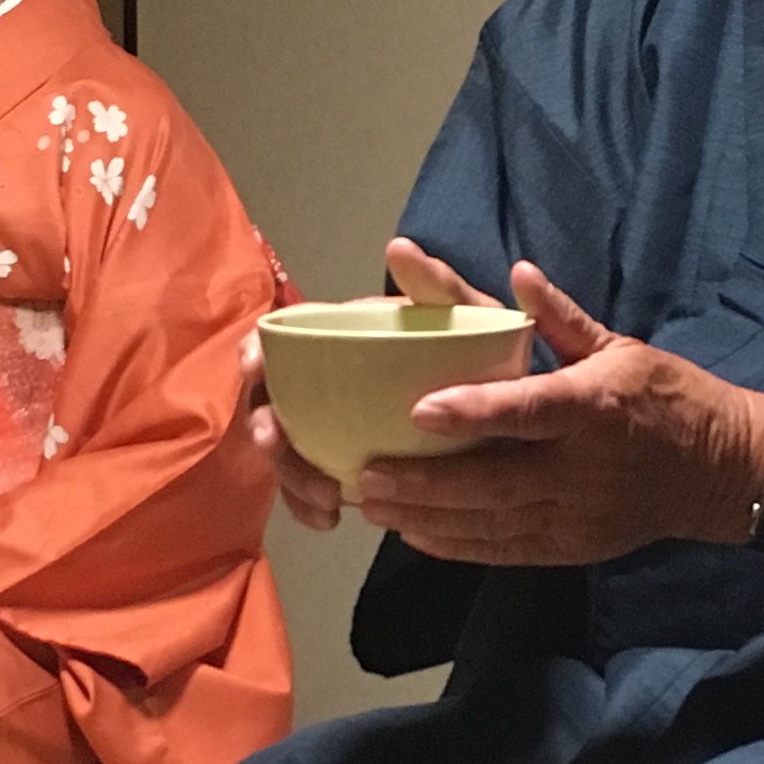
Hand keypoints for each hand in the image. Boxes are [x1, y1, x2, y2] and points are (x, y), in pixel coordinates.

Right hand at [242, 238, 483, 536]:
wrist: (509, 413)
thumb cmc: (481, 354)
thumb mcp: (468, 319)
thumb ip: (438, 288)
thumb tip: (399, 247)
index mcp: (343, 340)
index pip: (279, 339)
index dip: (255, 351)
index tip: (254, 369)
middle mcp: (325, 382)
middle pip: (271, 403)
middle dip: (266, 428)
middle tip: (281, 448)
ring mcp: (330, 427)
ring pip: (288, 452)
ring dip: (292, 476)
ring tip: (325, 497)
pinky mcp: (343, 467)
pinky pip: (312, 488)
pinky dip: (312, 504)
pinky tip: (333, 517)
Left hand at [355, 262, 763, 568]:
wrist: (724, 471)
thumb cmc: (668, 397)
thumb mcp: (622, 347)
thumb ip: (561, 319)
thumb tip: (518, 273)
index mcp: (597, 405)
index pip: (530, 410)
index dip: (474, 411)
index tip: (419, 408)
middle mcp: (585, 465)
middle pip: (495, 481)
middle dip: (426, 483)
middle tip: (366, 474)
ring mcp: (580, 513)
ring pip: (493, 523)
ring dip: (429, 517)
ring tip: (374, 506)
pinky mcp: (576, 544)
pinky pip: (508, 550)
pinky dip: (459, 546)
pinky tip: (416, 535)